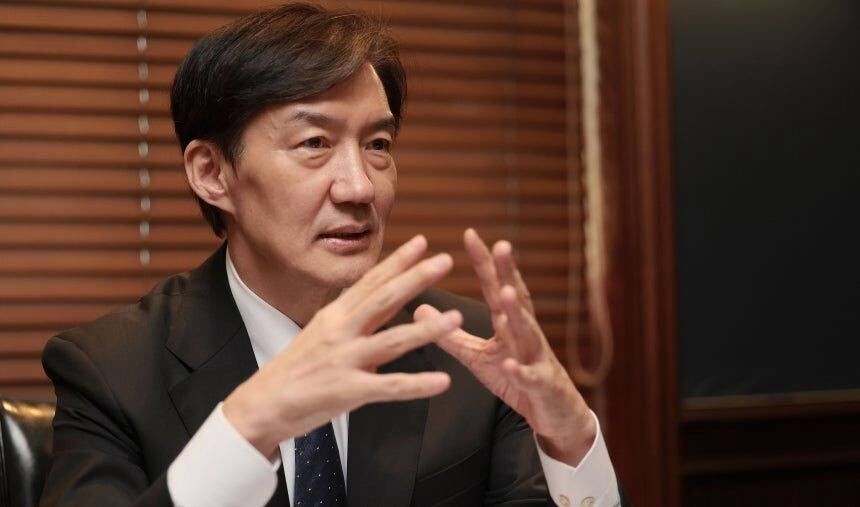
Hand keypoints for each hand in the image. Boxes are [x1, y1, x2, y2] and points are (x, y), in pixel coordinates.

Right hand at [223, 235, 461, 457]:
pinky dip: (417, 385)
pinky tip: (443, 382)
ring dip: (427, 329)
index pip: (371, 282)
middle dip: (416, 278)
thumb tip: (379, 314)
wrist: (261, 405)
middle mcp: (340, 332)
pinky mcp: (348, 391)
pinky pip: (389, 388)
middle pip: (384, 299)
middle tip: (445, 260)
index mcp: (335, 316)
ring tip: (456, 318)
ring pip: (392, 341)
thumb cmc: (294, 370)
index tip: (422, 241)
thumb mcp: (320, 335)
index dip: (398, 261)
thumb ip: (353, 324)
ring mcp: (344, 360)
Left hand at [415, 229, 595, 465]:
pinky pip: (530, 377)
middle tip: (502, 246)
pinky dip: (521, 370)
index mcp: (508, 323)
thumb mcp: (478, 356)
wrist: (553, 412)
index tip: (470, 234)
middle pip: (517, 299)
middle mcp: (525, 333)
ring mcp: (536, 357)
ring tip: (506, 293)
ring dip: (517, 313)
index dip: (485, 261)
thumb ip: (452, 334)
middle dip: (509, 273)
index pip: (496, 286)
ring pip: (528, 332)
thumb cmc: (516, 377)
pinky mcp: (541, 385)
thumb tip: (419, 308)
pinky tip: (512, 363)